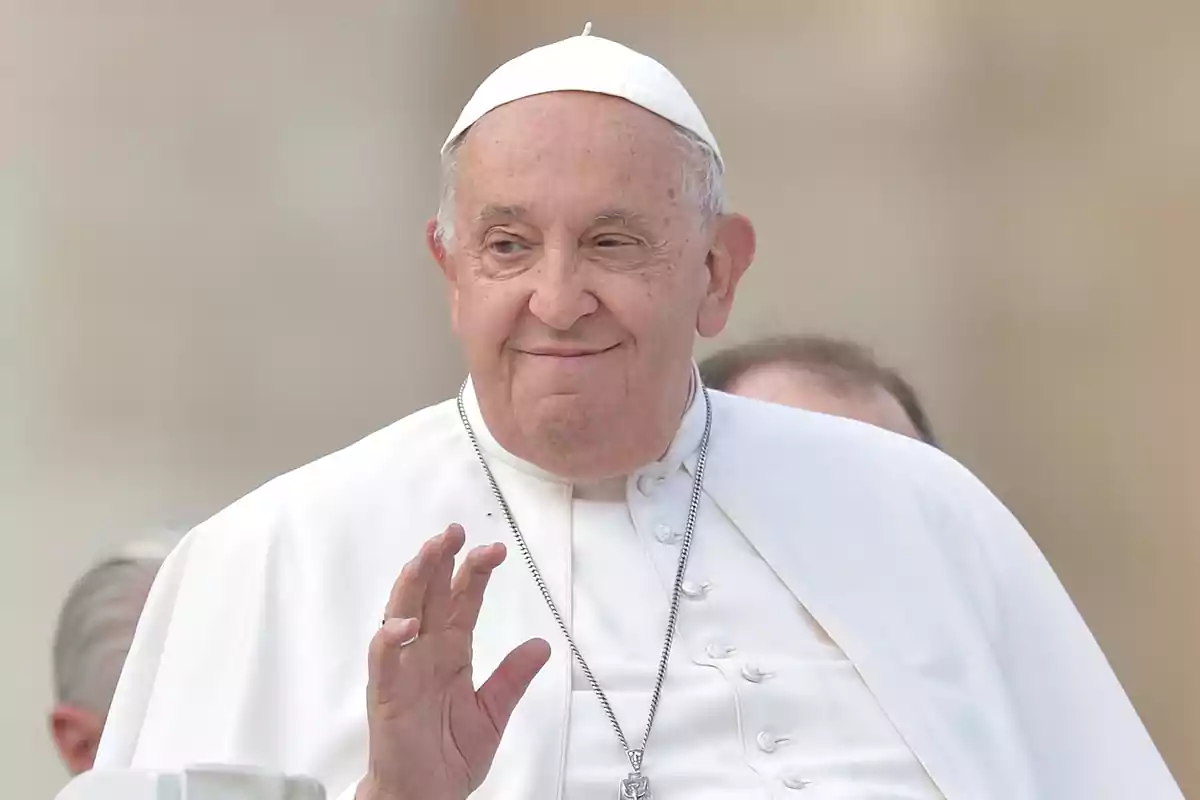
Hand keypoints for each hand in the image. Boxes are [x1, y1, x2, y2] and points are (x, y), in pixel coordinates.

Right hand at [356, 524, 550, 799]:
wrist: (425, 797)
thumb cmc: (448, 756)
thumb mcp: (494, 712)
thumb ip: (513, 677)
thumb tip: (542, 644)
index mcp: (451, 652)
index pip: (461, 600)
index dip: (475, 572)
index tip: (496, 549)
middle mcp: (425, 653)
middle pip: (430, 594)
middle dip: (441, 559)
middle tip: (455, 530)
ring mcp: (403, 670)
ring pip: (403, 613)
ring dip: (414, 581)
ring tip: (429, 552)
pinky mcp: (387, 695)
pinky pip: (384, 661)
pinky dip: (391, 639)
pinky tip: (407, 623)